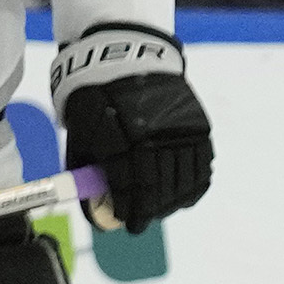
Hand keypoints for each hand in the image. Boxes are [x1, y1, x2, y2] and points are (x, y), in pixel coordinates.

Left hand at [52, 27, 210, 231]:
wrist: (128, 58)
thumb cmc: (97, 99)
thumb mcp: (82, 129)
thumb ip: (89, 169)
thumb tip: (97, 208)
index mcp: (121, 133)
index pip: (129, 183)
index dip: (129, 209)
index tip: (127, 225)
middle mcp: (154, 133)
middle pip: (158, 185)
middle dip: (150, 210)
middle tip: (141, 224)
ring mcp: (179, 130)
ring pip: (182, 179)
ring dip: (170, 202)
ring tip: (160, 211)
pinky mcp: (197, 128)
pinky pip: (201, 167)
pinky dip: (193, 187)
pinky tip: (182, 198)